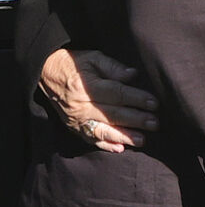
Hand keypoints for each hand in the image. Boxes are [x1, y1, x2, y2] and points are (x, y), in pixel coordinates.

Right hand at [39, 48, 158, 151]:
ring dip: (124, 136)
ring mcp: (75, 119)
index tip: (155, 103)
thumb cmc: (75, 64)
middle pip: (112, 114)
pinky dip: (105, 144)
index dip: (137, 99)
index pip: (116, 94)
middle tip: (155, 123)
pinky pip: (90, 138)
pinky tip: (120, 148)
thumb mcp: (93, 58)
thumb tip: (133, 75)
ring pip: (102, 130)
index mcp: (87, 86)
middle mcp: (80, 105)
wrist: (46, 74)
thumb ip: (113, 67)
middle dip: (136, 120)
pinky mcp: (73, 127)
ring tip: (142, 140)